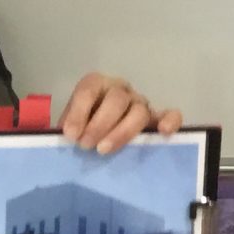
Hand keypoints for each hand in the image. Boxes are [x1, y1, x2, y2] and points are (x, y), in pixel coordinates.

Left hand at [60, 73, 180, 154]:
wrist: (95, 136)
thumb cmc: (81, 128)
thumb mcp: (70, 125)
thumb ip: (68, 128)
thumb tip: (63, 138)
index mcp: (96, 84)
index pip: (89, 90)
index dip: (79, 112)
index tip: (70, 135)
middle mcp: (120, 89)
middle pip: (116, 100)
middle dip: (99, 124)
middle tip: (85, 145)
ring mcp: (140, 103)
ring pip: (139, 111)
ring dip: (122, 131)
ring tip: (104, 149)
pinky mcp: (156, 118)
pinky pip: (170, 114)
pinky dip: (170, 121)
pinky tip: (163, 132)